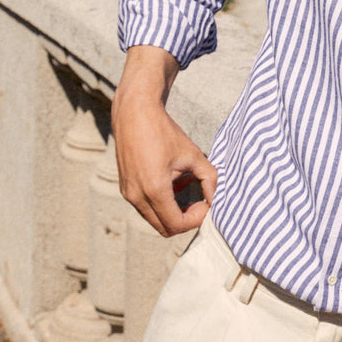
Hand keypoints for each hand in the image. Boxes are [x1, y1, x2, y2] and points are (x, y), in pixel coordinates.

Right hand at [112, 46, 217, 236]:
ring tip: (190, 186)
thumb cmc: (163, 131)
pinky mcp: (126, 188)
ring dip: (174, 210)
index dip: (196, 219)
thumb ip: (208, 178)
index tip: (207, 203)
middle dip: (186, 219)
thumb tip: (215, 198)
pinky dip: (163, 202)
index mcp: (154, 189)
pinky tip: (176, 181)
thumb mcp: (192, 153)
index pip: (177, 224)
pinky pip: (146, 207)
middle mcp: (137, 196)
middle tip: (201, 201)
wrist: (134, 113)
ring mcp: (128, 193)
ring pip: (155, 219)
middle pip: (165, 228)